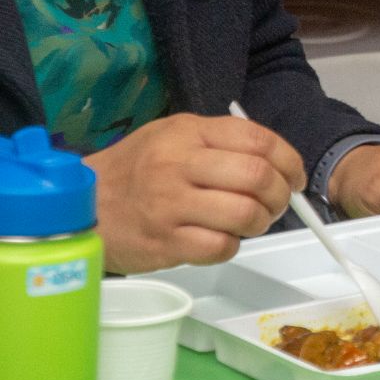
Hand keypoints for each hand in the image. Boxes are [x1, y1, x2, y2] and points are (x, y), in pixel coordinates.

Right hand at [84, 113, 305, 273]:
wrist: (84, 204)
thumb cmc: (138, 169)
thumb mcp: (175, 136)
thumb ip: (222, 142)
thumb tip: (278, 163)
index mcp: (188, 132)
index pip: (258, 140)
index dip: (289, 161)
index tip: (295, 178)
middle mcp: (178, 164)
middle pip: (257, 177)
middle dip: (280, 195)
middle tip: (278, 204)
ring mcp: (170, 205)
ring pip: (244, 215)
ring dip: (260, 222)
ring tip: (253, 222)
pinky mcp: (164, 242)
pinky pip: (221, 247)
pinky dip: (232, 245)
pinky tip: (221, 239)